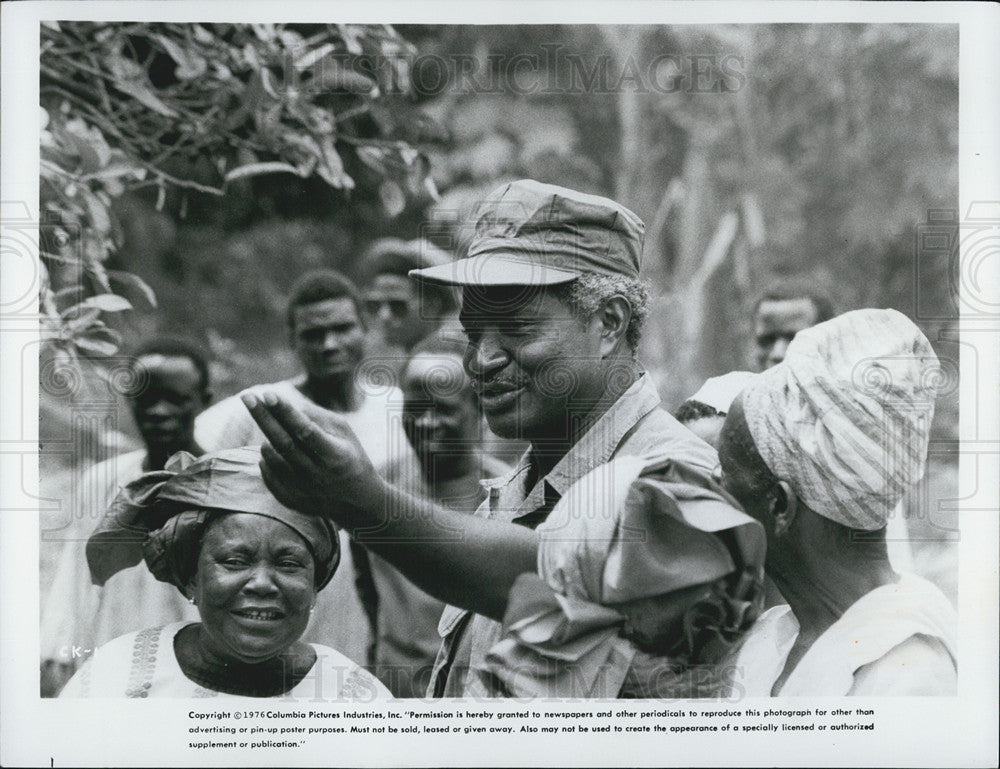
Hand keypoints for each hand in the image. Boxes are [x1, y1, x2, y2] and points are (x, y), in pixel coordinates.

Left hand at [242, 390, 383, 524]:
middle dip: (264, 417)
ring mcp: (302, 488)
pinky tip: (269, 448)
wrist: (355, 497)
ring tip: (268, 424)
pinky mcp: (291, 498)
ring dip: (266, 438)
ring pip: (273, 459)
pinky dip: (265, 458)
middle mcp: (318, 474)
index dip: (286, 412)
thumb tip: (284, 404)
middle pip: (284, 443)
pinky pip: (268, 475)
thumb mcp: (343, 431)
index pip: (305, 430)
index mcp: (335, 455)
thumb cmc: (348, 454)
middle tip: (247, 396)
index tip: (268, 394)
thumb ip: (316, 416)